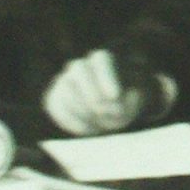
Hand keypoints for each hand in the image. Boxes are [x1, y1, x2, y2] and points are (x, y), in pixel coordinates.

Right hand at [42, 51, 162, 136]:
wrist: (110, 111)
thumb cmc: (126, 101)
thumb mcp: (135, 101)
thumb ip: (129, 102)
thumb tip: (114, 106)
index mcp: (103, 60)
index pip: (102, 61)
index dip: (107, 77)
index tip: (114, 96)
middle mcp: (81, 66)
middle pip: (79, 69)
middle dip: (91, 92)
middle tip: (101, 111)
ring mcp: (65, 81)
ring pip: (66, 90)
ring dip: (83, 111)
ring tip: (99, 125)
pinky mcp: (55, 98)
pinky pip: (56, 106)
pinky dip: (70, 120)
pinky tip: (87, 129)